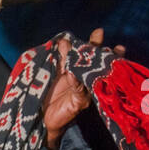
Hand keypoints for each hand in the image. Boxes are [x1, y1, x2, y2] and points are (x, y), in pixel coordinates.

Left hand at [43, 28, 124, 149]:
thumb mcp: (53, 72)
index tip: (99, 32)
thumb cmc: (46, 92)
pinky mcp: (79, 103)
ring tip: (99, 54)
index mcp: (78, 69)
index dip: (95, 43)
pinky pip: (81, 91)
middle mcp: (85, 80)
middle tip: (109, 45)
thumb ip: (60, 58)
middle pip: (99, 64)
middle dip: (105, 53)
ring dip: (96, 66)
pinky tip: (73, 73)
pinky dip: (77, 81)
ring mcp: (85, 91)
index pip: (90, 54)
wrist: (39, 117)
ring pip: (94, 77)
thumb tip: (65, 41)